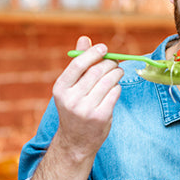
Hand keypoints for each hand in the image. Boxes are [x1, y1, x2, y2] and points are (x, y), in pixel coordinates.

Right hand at [51, 36, 122, 160]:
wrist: (76, 141)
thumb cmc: (75, 108)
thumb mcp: (70, 88)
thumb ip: (78, 64)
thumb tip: (85, 39)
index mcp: (60, 88)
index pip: (78, 64)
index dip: (93, 53)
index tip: (103, 48)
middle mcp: (71, 99)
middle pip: (96, 71)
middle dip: (109, 63)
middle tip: (115, 63)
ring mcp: (86, 109)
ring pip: (108, 81)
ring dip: (116, 73)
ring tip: (118, 72)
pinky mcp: (100, 116)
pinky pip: (114, 93)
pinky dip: (117, 88)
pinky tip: (115, 88)